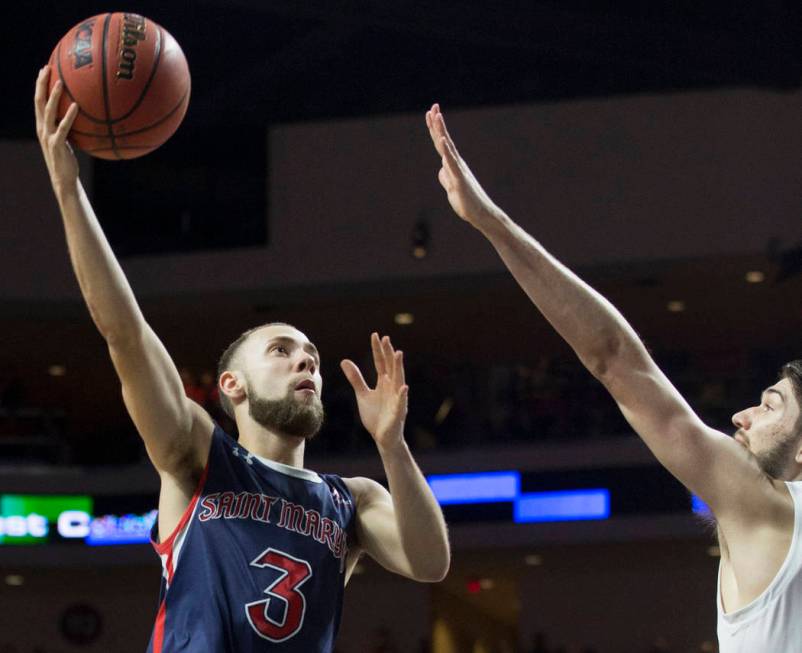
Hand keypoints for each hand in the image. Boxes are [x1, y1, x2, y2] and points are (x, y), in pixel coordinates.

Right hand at [34, 65, 79, 194]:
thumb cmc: (68, 160)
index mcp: (43, 125)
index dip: (40, 85)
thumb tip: (83, 115)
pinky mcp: (56, 144)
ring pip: (48, 111)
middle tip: (47, 68)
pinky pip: (63, 127)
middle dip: (41, 83)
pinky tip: (76, 106)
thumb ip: (70, 127)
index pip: (38, 100)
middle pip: (38, 101)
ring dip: (54, 95)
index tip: (45, 69)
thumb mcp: (68, 140)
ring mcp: (47, 136)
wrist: (63, 179)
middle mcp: (42, 128)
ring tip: (61, 82)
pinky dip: (68, 116)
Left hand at [340, 333, 408, 450]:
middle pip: (390, 367)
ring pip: (399, 380)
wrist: (383, 438)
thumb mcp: (362, 394)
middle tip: (385, 338)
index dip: (378, 350)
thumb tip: (345, 361)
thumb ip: (356, 378)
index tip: (376, 335)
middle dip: (388, 353)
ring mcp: (397, 399)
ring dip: (398, 367)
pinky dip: (402, 395)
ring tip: (398, 354)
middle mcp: (392, 387)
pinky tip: (403, 387)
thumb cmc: (375, 415)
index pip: (381, 363)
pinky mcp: (398, 413)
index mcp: (384, 383)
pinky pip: (401, 403)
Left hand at [425, 103, 502, 228]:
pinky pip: (452, 162)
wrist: (481, 215)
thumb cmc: (468, 203)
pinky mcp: (460, 179)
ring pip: (448, 148)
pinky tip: (442, 140)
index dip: (435, 129)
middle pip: (444, 141)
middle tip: (433, 107)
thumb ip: (446, 178)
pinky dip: (446, 150)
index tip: (431, 113)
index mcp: (453, 166)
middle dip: (437, 124)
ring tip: (436, 116)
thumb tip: (441, 170)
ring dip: (441, 131)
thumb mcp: (452, 189)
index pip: (441, 144)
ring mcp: (458, 170)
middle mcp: (456, 164)